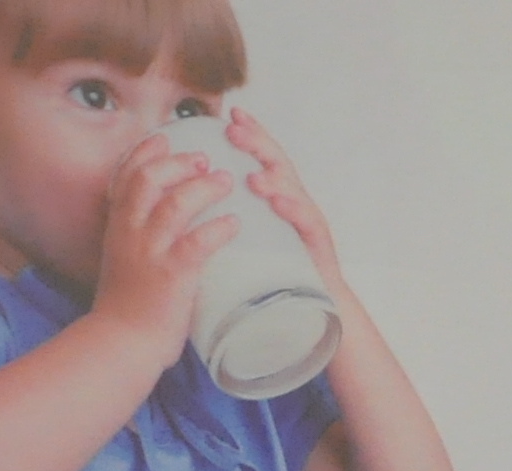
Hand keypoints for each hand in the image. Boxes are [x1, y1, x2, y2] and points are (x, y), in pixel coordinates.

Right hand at [84, 135, 234, 349]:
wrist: (122, 342)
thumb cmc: (128, 307)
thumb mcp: (123, 259)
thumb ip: (137, 236)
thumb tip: (160, 220)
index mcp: (118, 226)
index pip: (126, 175)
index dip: (146, 152)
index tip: (165, 138)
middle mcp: (129, 232)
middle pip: (149, 179)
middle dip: (178, 162)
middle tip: (204, 159)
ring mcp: (149, 252)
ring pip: (174, 204)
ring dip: (204, 188)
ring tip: (226, 181)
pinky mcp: (171, 275)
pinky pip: (197, 242)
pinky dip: (217, 228)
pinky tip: (235, 222)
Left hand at [225, 108, 347, 296]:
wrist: (305, 312)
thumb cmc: (269, 274)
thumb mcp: (244, 236)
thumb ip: (228, 212)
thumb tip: (193, 196)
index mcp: (273, 197)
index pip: (260, 159)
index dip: (248, 135)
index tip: (229, 116)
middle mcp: (292, 202)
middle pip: (277, 163)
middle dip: (257, 143)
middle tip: (235, 131)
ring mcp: (306, 221)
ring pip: (292, 190)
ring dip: (273, 178)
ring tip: (253, 175)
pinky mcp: (318, 245)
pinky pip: (306, 223)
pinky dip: (292, 210)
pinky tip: (279, 202)